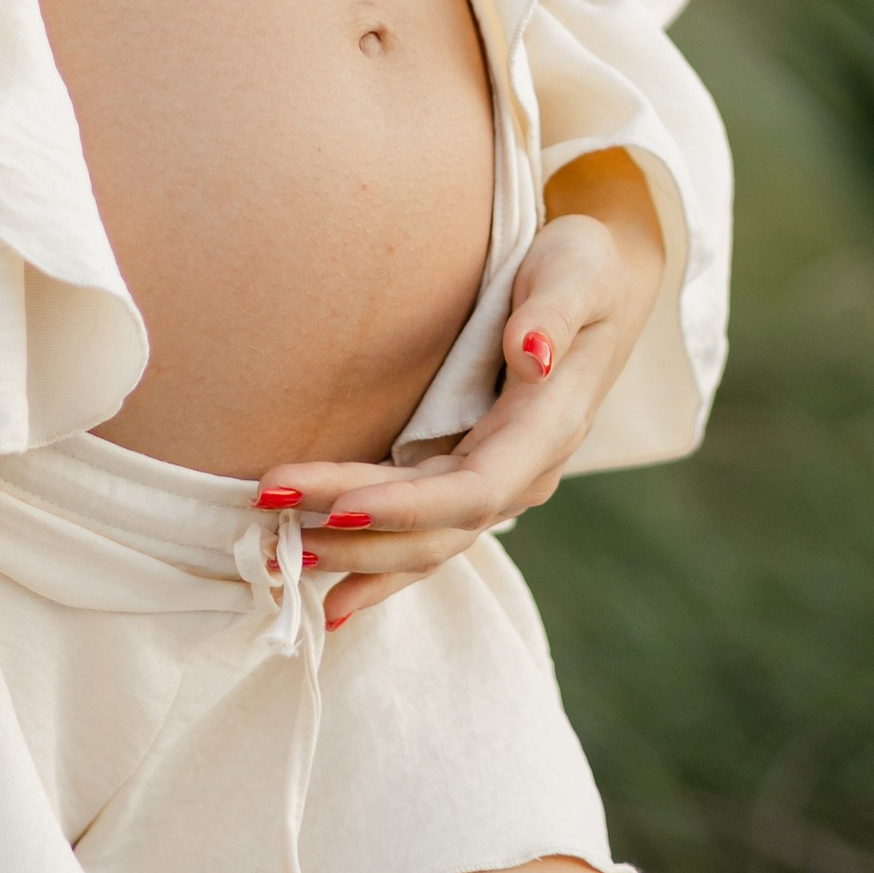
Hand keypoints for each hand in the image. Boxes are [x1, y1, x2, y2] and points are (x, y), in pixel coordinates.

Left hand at [252, 153, 666, 626]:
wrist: (601, 285)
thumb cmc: (584, 269)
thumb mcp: (579, 273)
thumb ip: (555, 314)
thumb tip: (532, 356)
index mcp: (546, 431)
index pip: (473, 489)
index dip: (408, 506)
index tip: (340, 507)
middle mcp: (521, 472)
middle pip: (433, 523)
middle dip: (354, 532)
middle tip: (272, 522)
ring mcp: (493, 480)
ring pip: (421, 541)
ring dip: (354, 558)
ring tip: (276, 563)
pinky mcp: (466, 475)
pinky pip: (420, 535)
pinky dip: (375, 567)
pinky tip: (329, 602)